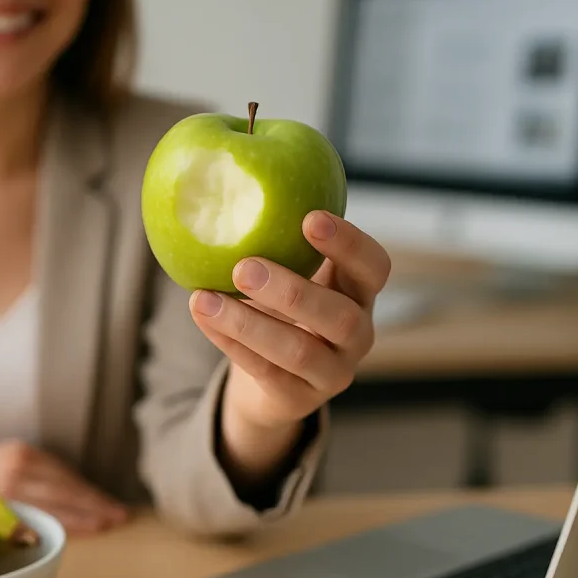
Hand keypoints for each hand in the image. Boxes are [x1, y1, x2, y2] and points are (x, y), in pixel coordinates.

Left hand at [0, 439, 128, 535]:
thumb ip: (4, 529)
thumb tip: (33, 539)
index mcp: (2, 490)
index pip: (52, 506)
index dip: (80, 517)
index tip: (105, 526)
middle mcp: (13, 468)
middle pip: (63, 489)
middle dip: (93, 503)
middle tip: (120, 516)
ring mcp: (16, 454)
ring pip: (62, 475)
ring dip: (88, 491)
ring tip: (112, 506)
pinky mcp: (17, 447)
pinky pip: (54, 465)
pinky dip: (73, 479)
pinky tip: (85, 492)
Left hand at [188, 211, 390, 468]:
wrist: (274, 381)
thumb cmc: (282, 306)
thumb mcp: (292, 271)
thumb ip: (278, 237)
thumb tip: (227, 178)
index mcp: (360, 293)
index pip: (375, 267)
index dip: (349, 244)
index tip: (309, 218)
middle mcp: (358, 334)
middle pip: (340, 316)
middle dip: (292, 291)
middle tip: (243, 267)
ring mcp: (333, 372)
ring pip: (297, 352)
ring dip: (247, 323)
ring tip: (203, 298)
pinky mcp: (298, 400)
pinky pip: (263, 372)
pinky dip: (230, 343)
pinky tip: (202, 317)